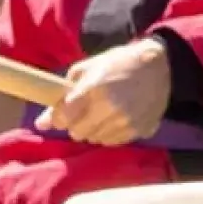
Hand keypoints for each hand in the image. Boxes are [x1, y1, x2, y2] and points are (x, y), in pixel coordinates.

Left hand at [34, 39, 172, 145]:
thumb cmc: (119, 62)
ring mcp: (127, 122)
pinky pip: (115, 141)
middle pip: (77, 133)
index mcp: (94, 89)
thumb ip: (62, 96)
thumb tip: (41, 124)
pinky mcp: (140, 130)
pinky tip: (119, 117)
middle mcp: (110, 109)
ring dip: (96, 129)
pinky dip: (113, 132)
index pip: (63, 118)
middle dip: (78, 123)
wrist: (161, 65)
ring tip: (106, 112)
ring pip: (96, 139)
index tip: (65, 111)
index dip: (60, 116)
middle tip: (88, 110)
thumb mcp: (87, 68)